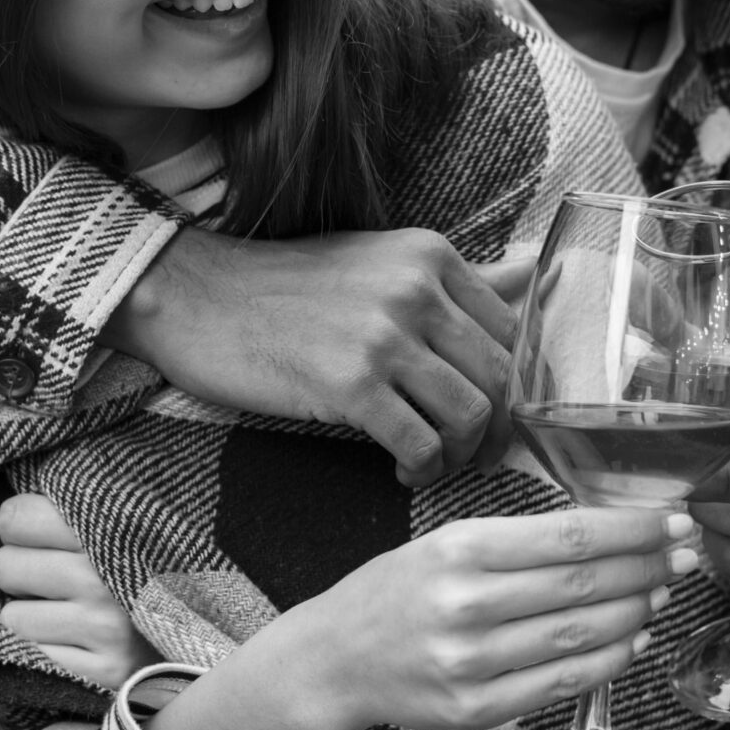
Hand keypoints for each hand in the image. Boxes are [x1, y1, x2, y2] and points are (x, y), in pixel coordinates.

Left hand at [0, 493, 158, 688]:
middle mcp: (102, 577)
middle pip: (6, 566)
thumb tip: (13, 499)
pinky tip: (81, 633)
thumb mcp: (132, 513)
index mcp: (110, 524)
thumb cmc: (160, 558)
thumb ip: (82, 499)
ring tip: (65, 604)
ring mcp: (104, 627)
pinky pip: (38, 651)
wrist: (217, 623)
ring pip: (14, 615)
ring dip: (32, 611)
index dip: (19, 524)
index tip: (37, 532)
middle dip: (20, 568)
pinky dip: (52, 643)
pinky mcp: (106, 668)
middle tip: (48, 571)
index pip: (15, 518)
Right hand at [104, 227, 531, 487]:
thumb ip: (459, 275)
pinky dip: (422, 471)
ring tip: (435, 465)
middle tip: (471, 453)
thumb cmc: (288, 287)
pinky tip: (402, 474)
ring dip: (462, 456)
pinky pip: (421, 444)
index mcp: (432, 256)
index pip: (516, 329)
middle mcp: (417, 288)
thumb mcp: (381, 262)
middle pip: (503, 377)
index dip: (518, 384)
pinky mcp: (350, 383)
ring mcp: (384, 335)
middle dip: (498, 430)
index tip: (497, 414)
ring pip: (472, 415)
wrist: (197, 297)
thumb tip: (532, 270)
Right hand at [265, 507, 698, 729]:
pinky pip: (561, 684)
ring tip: (664, 591)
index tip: (674, 520)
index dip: (633, 529)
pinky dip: (608, 660)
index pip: (569, 537)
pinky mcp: (476, 709)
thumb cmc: (395, 591)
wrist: (333, 661)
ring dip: (637, 612)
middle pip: (583, 585)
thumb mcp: (443, 542)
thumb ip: (516, 539)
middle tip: (687, 553)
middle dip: (648, 566)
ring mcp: (471, 664)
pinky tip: (633, 638)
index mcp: (458, 551)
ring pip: (580, 635)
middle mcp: (465, 606)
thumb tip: (608, 532)